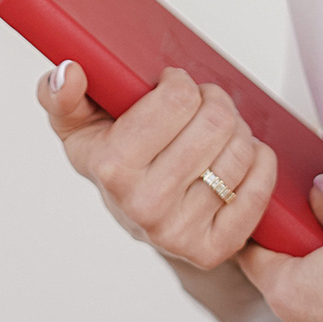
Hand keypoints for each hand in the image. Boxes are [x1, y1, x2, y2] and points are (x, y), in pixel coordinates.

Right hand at [37, 61, 279, 272]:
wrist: (131, 214)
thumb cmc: (111, 162)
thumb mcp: (78, 123)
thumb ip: (61, 93)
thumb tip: (69, 71)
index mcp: (113, 168)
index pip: (177, 99)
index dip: (180, 83)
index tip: (172, 87)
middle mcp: (145, 206)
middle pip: (214, 122)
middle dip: (213, 102)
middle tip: (202, 105)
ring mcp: (179, 233)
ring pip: (240, 151)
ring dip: (237, 129)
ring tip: (216, 132)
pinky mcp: (211, 250)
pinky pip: (259, 191)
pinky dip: (260, 163)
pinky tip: (240, 155)